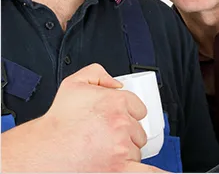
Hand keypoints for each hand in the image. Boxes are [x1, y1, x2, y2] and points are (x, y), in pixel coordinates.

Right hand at [0, 63, 162, 171]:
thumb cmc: (57, 123)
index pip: (138, 108)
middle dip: (124, 135)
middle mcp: (121, 124)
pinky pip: (148, 172)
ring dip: (124, 152)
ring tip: (100, 152)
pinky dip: (156, 173)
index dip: (127, 115)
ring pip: (136, 150)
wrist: (40, 151)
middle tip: (101, 138)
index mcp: (116, 102)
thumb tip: (115, 81)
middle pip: (137, 131)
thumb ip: (97, 74)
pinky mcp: (120, 169)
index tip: (113, 121)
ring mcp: (122, 148)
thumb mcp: (73, 85)